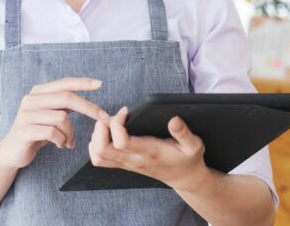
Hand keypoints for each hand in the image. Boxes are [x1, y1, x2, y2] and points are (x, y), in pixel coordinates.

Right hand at [0, 77, 109, 169]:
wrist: (11, 152)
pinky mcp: (24, 131)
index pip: (64, 83)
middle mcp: (31, 100)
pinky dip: (62, 141)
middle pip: (66, 98)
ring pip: (62, 118)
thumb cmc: (35, 132)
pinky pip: (53, 133)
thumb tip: (85, 98)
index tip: (100, 84)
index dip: (82, 83)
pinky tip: (60, 145)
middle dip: (88, 108)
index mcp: (38, 92)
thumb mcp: (50, 114)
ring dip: (71, 133)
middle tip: (103, 118)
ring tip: (69, 142)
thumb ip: (63, 104)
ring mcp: (26, 115)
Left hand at [88, 107, 208, 191]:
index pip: (121, 142)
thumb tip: (174, 120)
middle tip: (114, 117)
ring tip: (111, 123)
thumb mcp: (194, 145)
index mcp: (148, 152)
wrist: (184, 178)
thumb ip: (184, 133)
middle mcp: (133, 159)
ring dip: (97, 135)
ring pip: (97, 155)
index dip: (117, 123)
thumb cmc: (188, 158)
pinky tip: (108, 133)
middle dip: (102, 127)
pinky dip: (96, 144)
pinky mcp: (122, 164)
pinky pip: (99, 159)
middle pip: (101, 149)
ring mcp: (126, 164)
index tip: (126, 112)